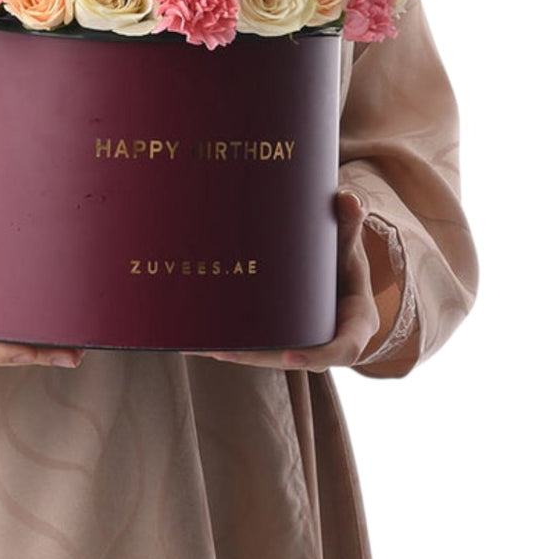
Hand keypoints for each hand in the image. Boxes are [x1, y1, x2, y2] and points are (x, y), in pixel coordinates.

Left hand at [188, 190, 379, 371]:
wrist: (332, 256)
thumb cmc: (341, 247)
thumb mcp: (347, 235)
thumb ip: (348, 218)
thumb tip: (348, 200)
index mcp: (356, 319)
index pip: (344, 348)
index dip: (318, 356)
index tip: (289, 358)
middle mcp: (332, 337)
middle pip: (296, 357)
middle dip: (260, 358)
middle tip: (225, 351)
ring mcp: (307, 339)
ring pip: (273, 355)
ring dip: (239, 353)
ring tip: (204, 346)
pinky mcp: (285, 334)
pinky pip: (261, 344)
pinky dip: (234, 343)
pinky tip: (201, 341)